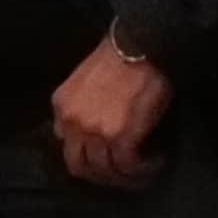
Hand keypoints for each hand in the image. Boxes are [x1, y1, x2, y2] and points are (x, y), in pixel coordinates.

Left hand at [51, 38, 173, 187]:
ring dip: (127, 176)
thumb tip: (91, 128)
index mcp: (61, 106)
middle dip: (102, 176)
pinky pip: (128, 165)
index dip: (88, 154)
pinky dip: (143, 170)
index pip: (66, 144)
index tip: (108, 156)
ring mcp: (94, 131)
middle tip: (124, 176)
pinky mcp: (120, 137)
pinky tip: (156, 162)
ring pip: (105, 170)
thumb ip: (80, 104)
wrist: (143, 42)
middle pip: (80, 166)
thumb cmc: (121, 53)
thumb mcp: (84, 78)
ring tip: (145, 171)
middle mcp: (72, 122)